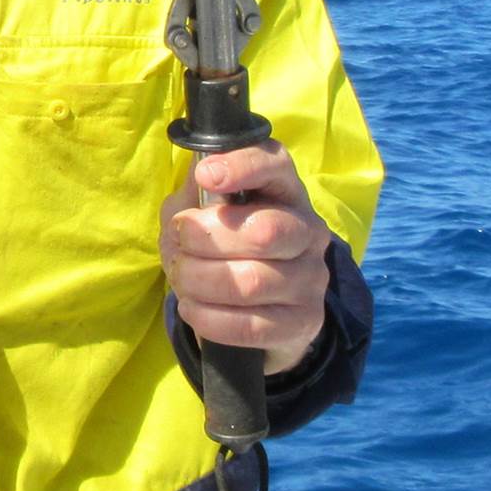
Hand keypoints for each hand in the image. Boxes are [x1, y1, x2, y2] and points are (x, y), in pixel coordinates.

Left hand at [159, 141, 332, 374]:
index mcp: (284, 189)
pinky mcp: (303, 321)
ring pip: (252, 282)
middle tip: (179, 243)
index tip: (207, 176)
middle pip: (264, 232)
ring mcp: (311, 278)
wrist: (251, 306)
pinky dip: (208, 318)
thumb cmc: (221, 243)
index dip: (242, 167)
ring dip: (199, 281)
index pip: (275, 165)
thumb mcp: (199, 210)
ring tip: (182, 278)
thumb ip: (195, 192)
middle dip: (205, 239)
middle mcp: (308, 230)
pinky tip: (192, 307)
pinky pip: (250, 326)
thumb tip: (200, 175)